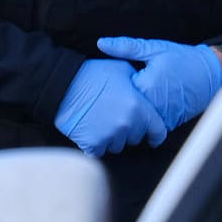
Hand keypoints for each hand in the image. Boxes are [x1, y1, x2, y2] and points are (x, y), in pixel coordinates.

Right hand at [54, 59, 168, 156]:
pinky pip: (99, 151)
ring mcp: (109, 136)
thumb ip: (138, 85)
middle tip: (115, 116)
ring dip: (112, 137)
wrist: (62, 83)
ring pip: (117, 146)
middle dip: (129, 130)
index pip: (158, 131)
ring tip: (101, 121)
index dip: (155, 133)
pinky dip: (95, 144)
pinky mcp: (92, 144)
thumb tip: (143, 91)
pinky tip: (90, 130)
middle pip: (135, 138)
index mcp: (138, 107)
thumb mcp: (123, 69)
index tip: (151, 135)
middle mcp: (126, 125)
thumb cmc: (92, 73)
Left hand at [97, 36, 221, 131]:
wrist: (210, 74)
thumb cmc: (182, 59)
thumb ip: (126, 47)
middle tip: (119, 91)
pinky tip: (145, 106)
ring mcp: (162, 116)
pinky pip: (150, 124)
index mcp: (146, 85)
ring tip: (130, 100)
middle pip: (126, 107)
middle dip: (120, 100)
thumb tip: (101, 43)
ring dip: (133, 111)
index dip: (113, 84)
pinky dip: (146, 117)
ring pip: (137, 119)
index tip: (111, 79)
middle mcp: (154, 105)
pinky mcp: (169, 123)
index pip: (117, 90)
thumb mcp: (154, 48)